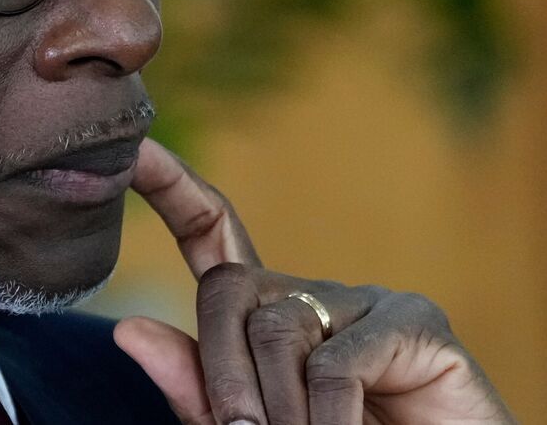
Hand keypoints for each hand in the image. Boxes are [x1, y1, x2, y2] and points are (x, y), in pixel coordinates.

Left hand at [113, 139, 515, 424]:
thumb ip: (200, 391)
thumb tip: (128, 329)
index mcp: (273, 319)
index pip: (212, 234)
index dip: (171, 188)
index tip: (131, 148)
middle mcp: (319, 296)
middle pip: (227, 289)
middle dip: (219, 370)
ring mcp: (372, 304)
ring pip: (277, 329)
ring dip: (276, 409)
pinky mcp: (419, 324)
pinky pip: (338, 364)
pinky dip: (327, 420)